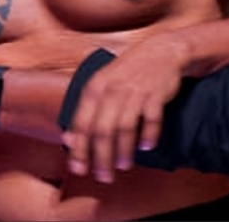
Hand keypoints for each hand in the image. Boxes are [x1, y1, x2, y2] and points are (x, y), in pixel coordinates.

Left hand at [63, 36, 186, 183]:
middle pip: (102, 130)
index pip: (82, 124)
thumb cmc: (126, 73)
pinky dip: (149, 134)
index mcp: (94, 88)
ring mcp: (134, 91)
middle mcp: (111, 90)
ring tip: (123, 166)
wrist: (160, 51)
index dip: (79, 149)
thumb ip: (85, 112)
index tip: (78, 169)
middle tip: (103, 177)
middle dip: (101, 157)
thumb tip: (67, 139)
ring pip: (125, 128)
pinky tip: (146, 146)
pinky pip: (152, 119)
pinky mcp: (155, 93)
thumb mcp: (100, 86)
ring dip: (124, 150)